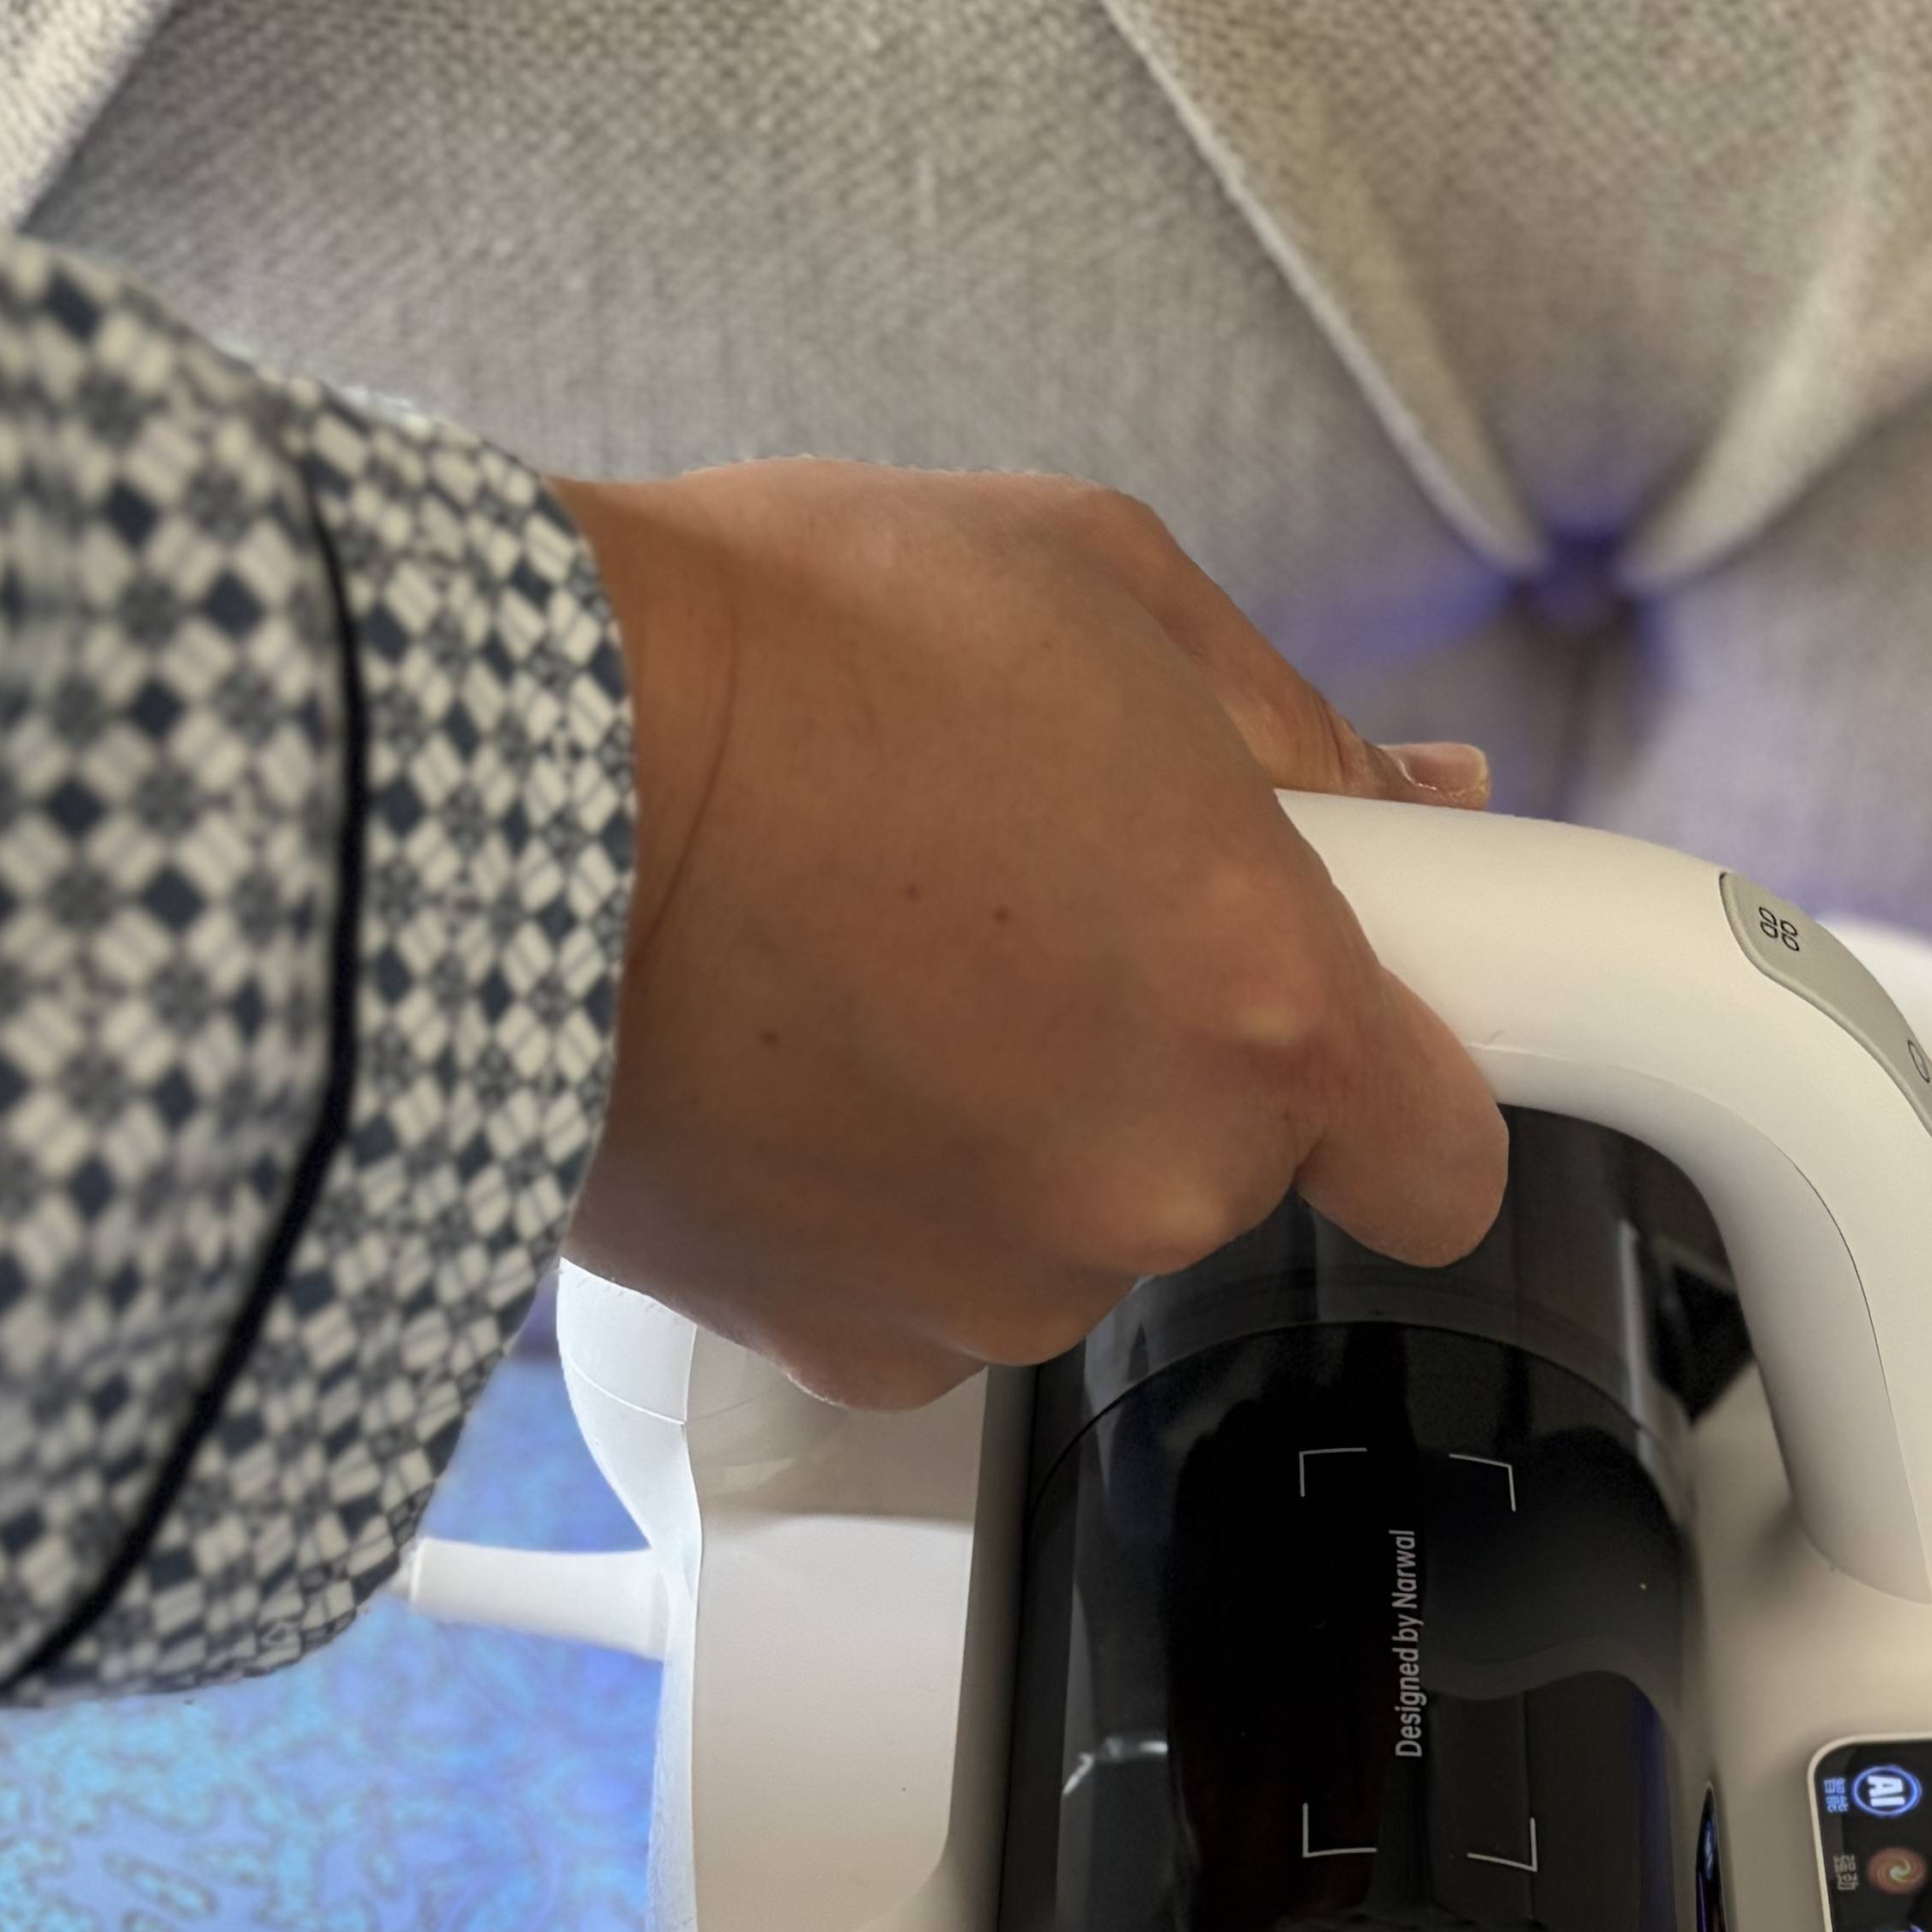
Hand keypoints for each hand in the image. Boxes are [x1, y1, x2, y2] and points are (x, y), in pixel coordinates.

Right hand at [544, 460, 1504, 1405]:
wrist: (487, 782)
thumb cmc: (768, 657)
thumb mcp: (1090, 589)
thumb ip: (1294, 734)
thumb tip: (1415, 806)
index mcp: (1261, 1002)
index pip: (1444, 1157)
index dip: (1396, 1090)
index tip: (1336, 1036)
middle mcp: (1153, 1177)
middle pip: (1228, 1165)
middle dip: (1154, 1049)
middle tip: (1009, 903)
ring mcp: (998, 1279)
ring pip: (1065, 1223)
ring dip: (1004, 1122)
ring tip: (862, 959)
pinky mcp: (848, 1343)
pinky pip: (921, 1285)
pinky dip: (875, 1197)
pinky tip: (791, 1059)